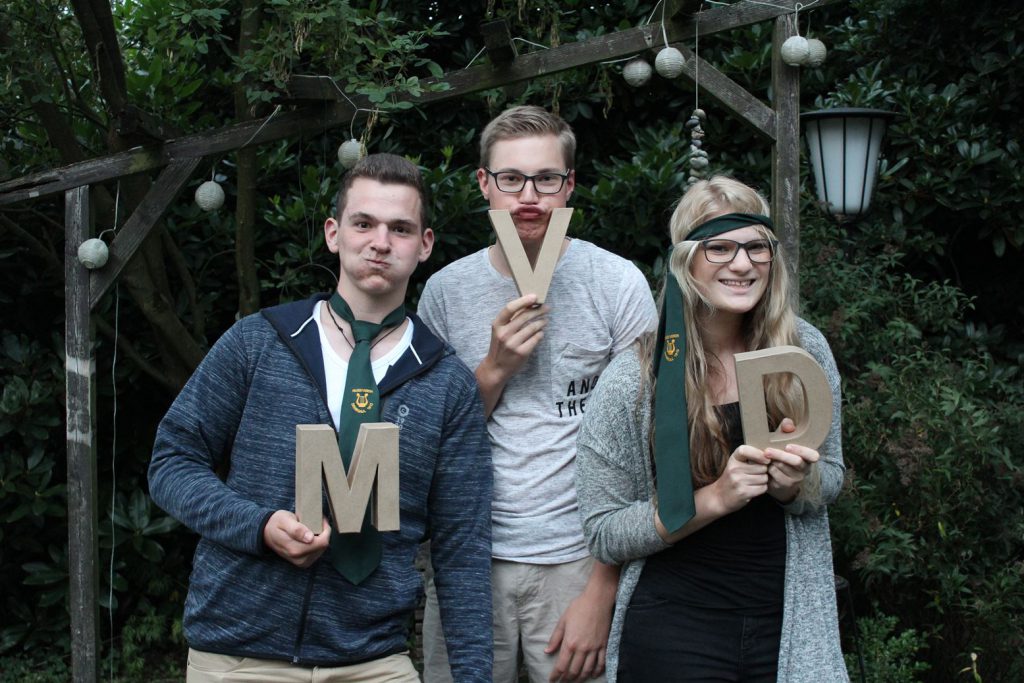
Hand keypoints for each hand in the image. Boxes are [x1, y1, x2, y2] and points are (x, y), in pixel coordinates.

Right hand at [262, 510, 329, 567]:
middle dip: (322, 532)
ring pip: (321, 549)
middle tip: (315, 521)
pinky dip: (316, 543)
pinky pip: (317, 552)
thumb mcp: (285, 521)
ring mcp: (301, 562)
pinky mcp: (303, 562)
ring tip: (310, 528)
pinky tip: (309, 536)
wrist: (266, 533)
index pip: (322, 542)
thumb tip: (310, 538)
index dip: (325, 529)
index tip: (320, 519)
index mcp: (296, 549)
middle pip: (323, 546)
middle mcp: (299, 559)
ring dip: (319, 538)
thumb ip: (297, 530)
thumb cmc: (276, 523)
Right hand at [475, 294, 549, 414]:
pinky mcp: (522, 353)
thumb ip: (510, 320)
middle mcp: (504, 334)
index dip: (523, 301)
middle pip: (524, 316)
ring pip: (532, 327)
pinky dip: (540, 334)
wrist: (496, 367)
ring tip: (545, 320)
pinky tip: (541, 333)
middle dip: (538, 310)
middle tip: (546, 307)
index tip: (534, 296)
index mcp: (497, 325)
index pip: (510, 308)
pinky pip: (536, 339)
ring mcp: (513, 344)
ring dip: (541, 322)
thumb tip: (528, 305)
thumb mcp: (499, 331)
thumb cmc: (500, 346)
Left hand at [544, 564, 616, 680]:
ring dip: (580, 678)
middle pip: (574, 671)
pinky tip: (593, 674)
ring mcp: (595, 648)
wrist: (598, 600)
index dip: (556, 675)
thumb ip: (555, 638)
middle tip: (563, 682)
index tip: (552, 680)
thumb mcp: (563, 621)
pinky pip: (601, 663)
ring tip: (575, 681)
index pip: (561, 665)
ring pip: (587, 670)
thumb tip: (547, 651)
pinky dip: (597, 671)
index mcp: (570, 642)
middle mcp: (582, 648)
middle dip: (567, 679)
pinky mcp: (604, 645)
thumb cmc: (579, 607)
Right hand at [712, 445, 769, 513]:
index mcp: (733, 459)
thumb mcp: (736, 464)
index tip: (766, 460)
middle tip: (756, 474)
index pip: (745, 450)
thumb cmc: (732, 478)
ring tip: (754, 482)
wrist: (720, 496)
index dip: (758, 454)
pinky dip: (762, 488)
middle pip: (762, 467)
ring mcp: (738, 481)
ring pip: (764, 478)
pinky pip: (763, 488)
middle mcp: (734, 469)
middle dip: (763, 471)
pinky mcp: (743, 492)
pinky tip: (754, 488)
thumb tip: (770, 456)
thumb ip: (749, 458)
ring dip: (763, 481)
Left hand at [765, 418, 819, 502]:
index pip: (813, 455)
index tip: (788, 446)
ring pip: (783, 470)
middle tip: (767, 451)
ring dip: (772, 463)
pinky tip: (763, 466)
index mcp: (808, 458)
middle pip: (795, 462)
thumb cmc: (783, 454)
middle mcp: (804, 470)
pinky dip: (768, 471)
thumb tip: (787, 422)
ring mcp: (795, 480)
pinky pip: (775, 478)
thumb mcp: (786, 441)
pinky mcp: (785, 486)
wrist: (779, 477)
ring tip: (764, 457)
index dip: (802, 451)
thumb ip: (787, 431)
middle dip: (780, 455)